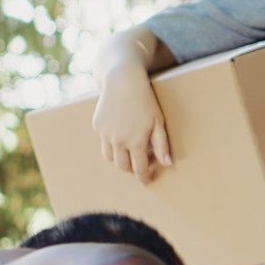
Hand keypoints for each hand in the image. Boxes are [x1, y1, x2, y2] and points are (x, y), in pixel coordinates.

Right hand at [93, 64, 170, 182]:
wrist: (122, 81)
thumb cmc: (146, 100)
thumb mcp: (158, 122)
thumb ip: (161, 144)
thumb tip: (167, 163)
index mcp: (135, 141)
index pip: (138, 168)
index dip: (142, 177)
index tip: (145, 182)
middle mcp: (117, 140)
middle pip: (122, 165)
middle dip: (130, 169)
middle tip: (138, 166)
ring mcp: (105, 134)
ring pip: (109, 157)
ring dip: (119, 159)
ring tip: (128, 153)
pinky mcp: (97, 126)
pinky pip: (103, 141)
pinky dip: (111, 143)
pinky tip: (120, 134)